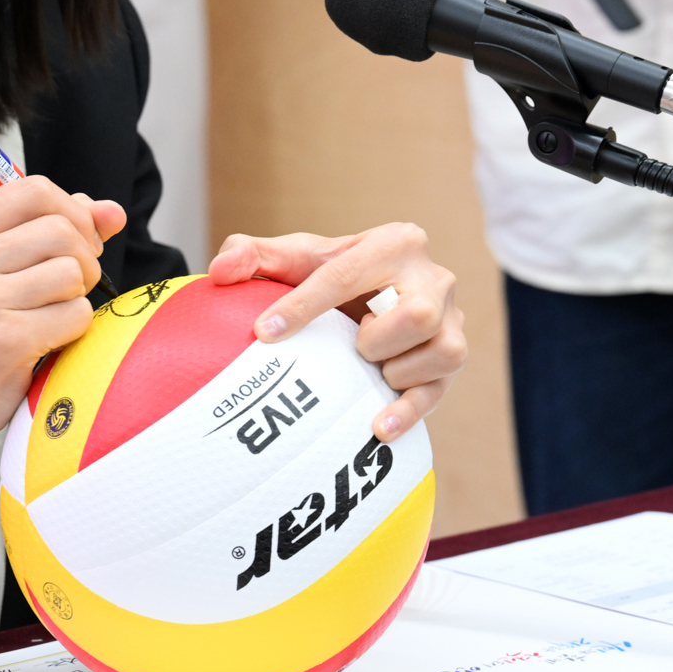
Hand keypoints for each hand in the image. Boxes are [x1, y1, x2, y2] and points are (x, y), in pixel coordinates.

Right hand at [0, 177, 125, 450]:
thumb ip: (50, 231)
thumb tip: (113, 211)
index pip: (36, 189)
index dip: (73, 213)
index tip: (75, 243)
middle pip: (62, 229)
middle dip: (84, 258)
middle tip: (67, 287)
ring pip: (73, 272)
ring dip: (77, 296)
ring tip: (49, 316)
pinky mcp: (3, 340)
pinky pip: (76, 314)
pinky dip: (73, 330)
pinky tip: (44, 342)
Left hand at [207, 224, 464, 443]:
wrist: (369, 299)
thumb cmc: (330, 277)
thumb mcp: (294, 260)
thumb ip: (251, 255)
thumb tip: (221, 272)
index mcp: (395, 243)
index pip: (346, 275)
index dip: (301, 306)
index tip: (263, 333)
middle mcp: (433, 279)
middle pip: (417, 314)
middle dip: (375, 339)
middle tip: (351, 345)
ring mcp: (450, 321)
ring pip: (441, 351)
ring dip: (395, 370)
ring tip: (368, 369)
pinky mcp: (451, 359)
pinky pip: (440, 390)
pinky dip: (408, 411)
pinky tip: (376, 428)